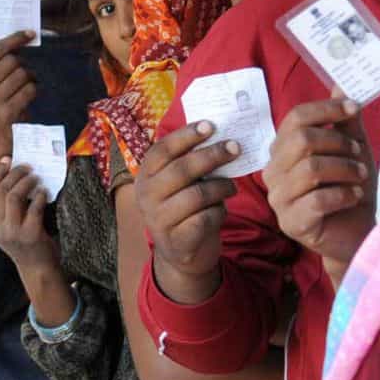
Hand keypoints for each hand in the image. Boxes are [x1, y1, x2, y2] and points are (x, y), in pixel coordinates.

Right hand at [0, 31, 37, 170]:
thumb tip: (22, 36)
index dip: (15, 38)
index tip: (30, 33)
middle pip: (12, 61)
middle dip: (23, 64)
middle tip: (25, 71)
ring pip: (22, 74)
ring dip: (30, 77)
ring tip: (28, 83)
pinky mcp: (7, 113)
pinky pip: (29, 89)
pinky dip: (34, 88)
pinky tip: (30, 93)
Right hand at [0, 157, 58, 270]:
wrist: (36, 267)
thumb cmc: (22, 240)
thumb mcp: (5, 224)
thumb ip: (4, 204)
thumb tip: (13, 171)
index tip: (7, 159)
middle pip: (1, 190)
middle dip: (14, 174)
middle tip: (27, 167)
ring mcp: (12, 232)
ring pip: (13, 196)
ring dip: (26, 182)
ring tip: (35, 177)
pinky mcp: (29, 235)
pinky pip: (34, 208)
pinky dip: (40, 196)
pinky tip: (44, 192)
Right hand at [135, 121, 239, 303]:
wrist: (180, 254)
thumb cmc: (183, 208)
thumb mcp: (178, 184)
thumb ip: (188, 162)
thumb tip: (220, 136)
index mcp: (145, 176)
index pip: (162, 150)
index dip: (186, 136)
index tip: (211, 125)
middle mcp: (146, 196)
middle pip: (182, 170)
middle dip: (212, 156)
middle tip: (235, 148)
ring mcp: (159, 220)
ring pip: (197, 195)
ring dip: (221, 187)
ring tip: (231, 186)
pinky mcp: (177, 240)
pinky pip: (205, 219)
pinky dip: (219, 212)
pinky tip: (221, 211)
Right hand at [263, 92, 375, 283]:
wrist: (356, 236)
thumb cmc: (351, 191)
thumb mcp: (352, 152)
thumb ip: (345, 122)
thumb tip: (341, 84)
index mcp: (282, 151)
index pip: (295, 118)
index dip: (325, 109)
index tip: (353, 108)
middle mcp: (273, 172)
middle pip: (301, 141)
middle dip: (338, 144)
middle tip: (358, 155)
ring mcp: (278, 199)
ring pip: (311, 170)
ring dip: (345, 170)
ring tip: (361, 178)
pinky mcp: (291, 223)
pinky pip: (317, 200)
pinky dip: (343, 194)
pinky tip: (354, 197)